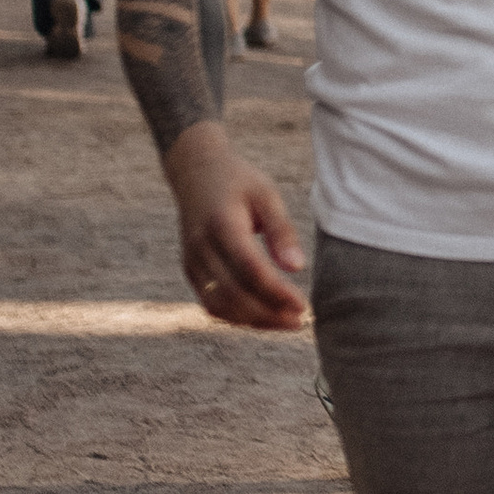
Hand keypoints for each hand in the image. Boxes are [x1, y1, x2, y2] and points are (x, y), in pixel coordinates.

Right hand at [164, 121, 307, 330]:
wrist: (195, 172)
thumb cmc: (237, 181)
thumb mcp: (266, 194)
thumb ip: (281, 231)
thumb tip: (297, 268)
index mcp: (222, 225)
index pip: (250, 270)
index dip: (277, 294)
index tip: (303, 306)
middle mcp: (201, 248)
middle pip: (234, 295)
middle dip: (268, 314)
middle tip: (300, 320)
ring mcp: (191, 262)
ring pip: (220, 306)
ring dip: (253, 321)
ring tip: (285, 322)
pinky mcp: (190, 270)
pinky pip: (211, 303)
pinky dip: (236, 316)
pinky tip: (262, 316)